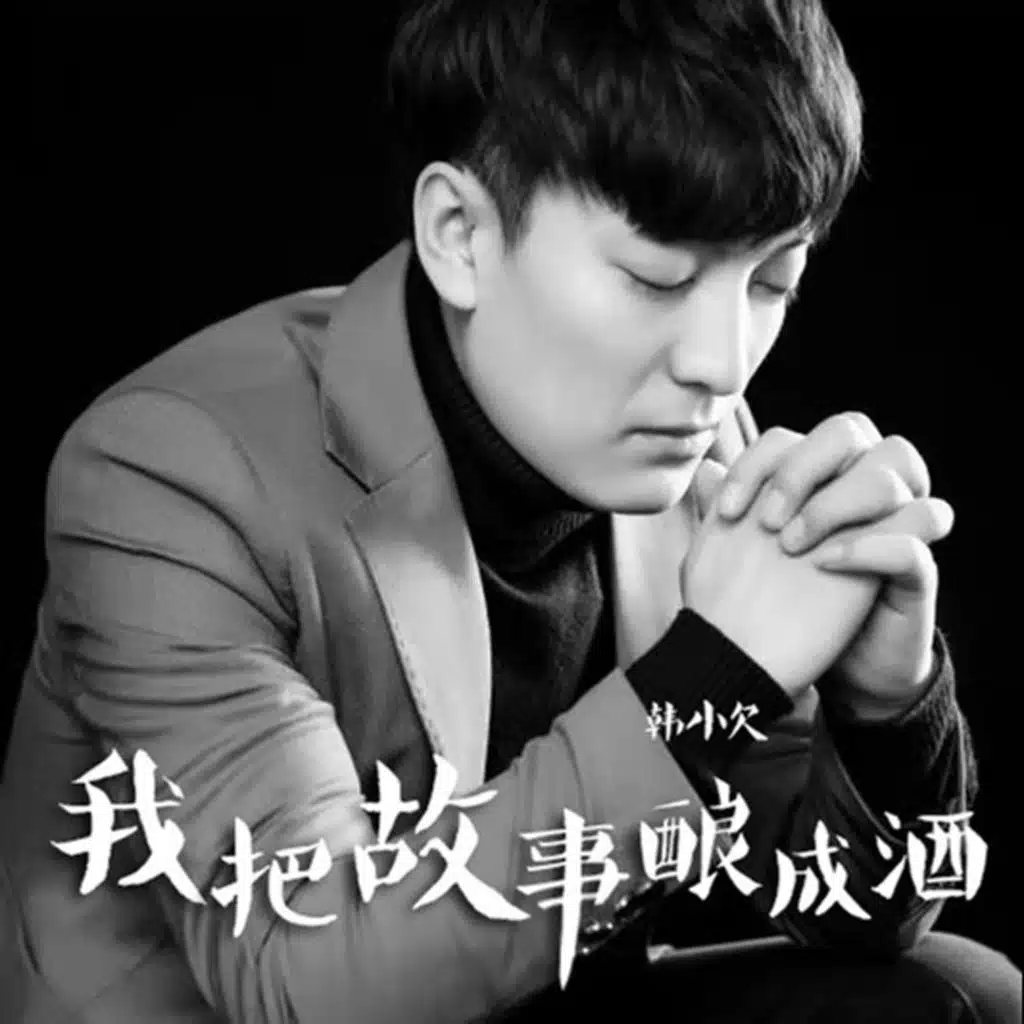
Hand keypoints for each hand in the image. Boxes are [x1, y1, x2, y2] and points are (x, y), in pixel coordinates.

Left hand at [709, 413, 952, 718]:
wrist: (822, 670)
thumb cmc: (779, 604)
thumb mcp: (741, 560)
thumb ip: (726, 514)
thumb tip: (707, 470)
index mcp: (818, 479)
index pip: (795, 436)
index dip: (756, 463)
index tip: (725, 511)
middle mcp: (860, 486)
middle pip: (849, 428)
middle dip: (800, 468)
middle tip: (766, 522)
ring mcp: (895, 517)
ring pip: (894, 462)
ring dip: (835, 500)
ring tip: (792, 545)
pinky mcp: (918, 563)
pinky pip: (922, 522)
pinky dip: (873, 538)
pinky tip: (826, 563)